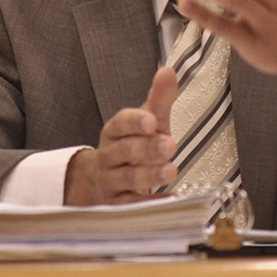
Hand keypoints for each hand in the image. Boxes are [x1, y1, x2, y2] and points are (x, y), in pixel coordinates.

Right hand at [64, 67, 177, 205]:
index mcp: (114, 130)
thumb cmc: (133, 147)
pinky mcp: (118, 204)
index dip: (135, 122)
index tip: (152, 121)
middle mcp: (110, 155)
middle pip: (126, 151)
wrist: (105, 181)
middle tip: (169, 145)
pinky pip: (133, 204)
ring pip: (129, 178)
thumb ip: (159, 99)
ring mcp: (111, 181)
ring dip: (150, 175)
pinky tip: (170, 197)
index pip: (121, 123)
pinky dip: (151, 202)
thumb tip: (168, 71)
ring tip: (171, 171)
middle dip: (147, 148)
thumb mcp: (147, 121)